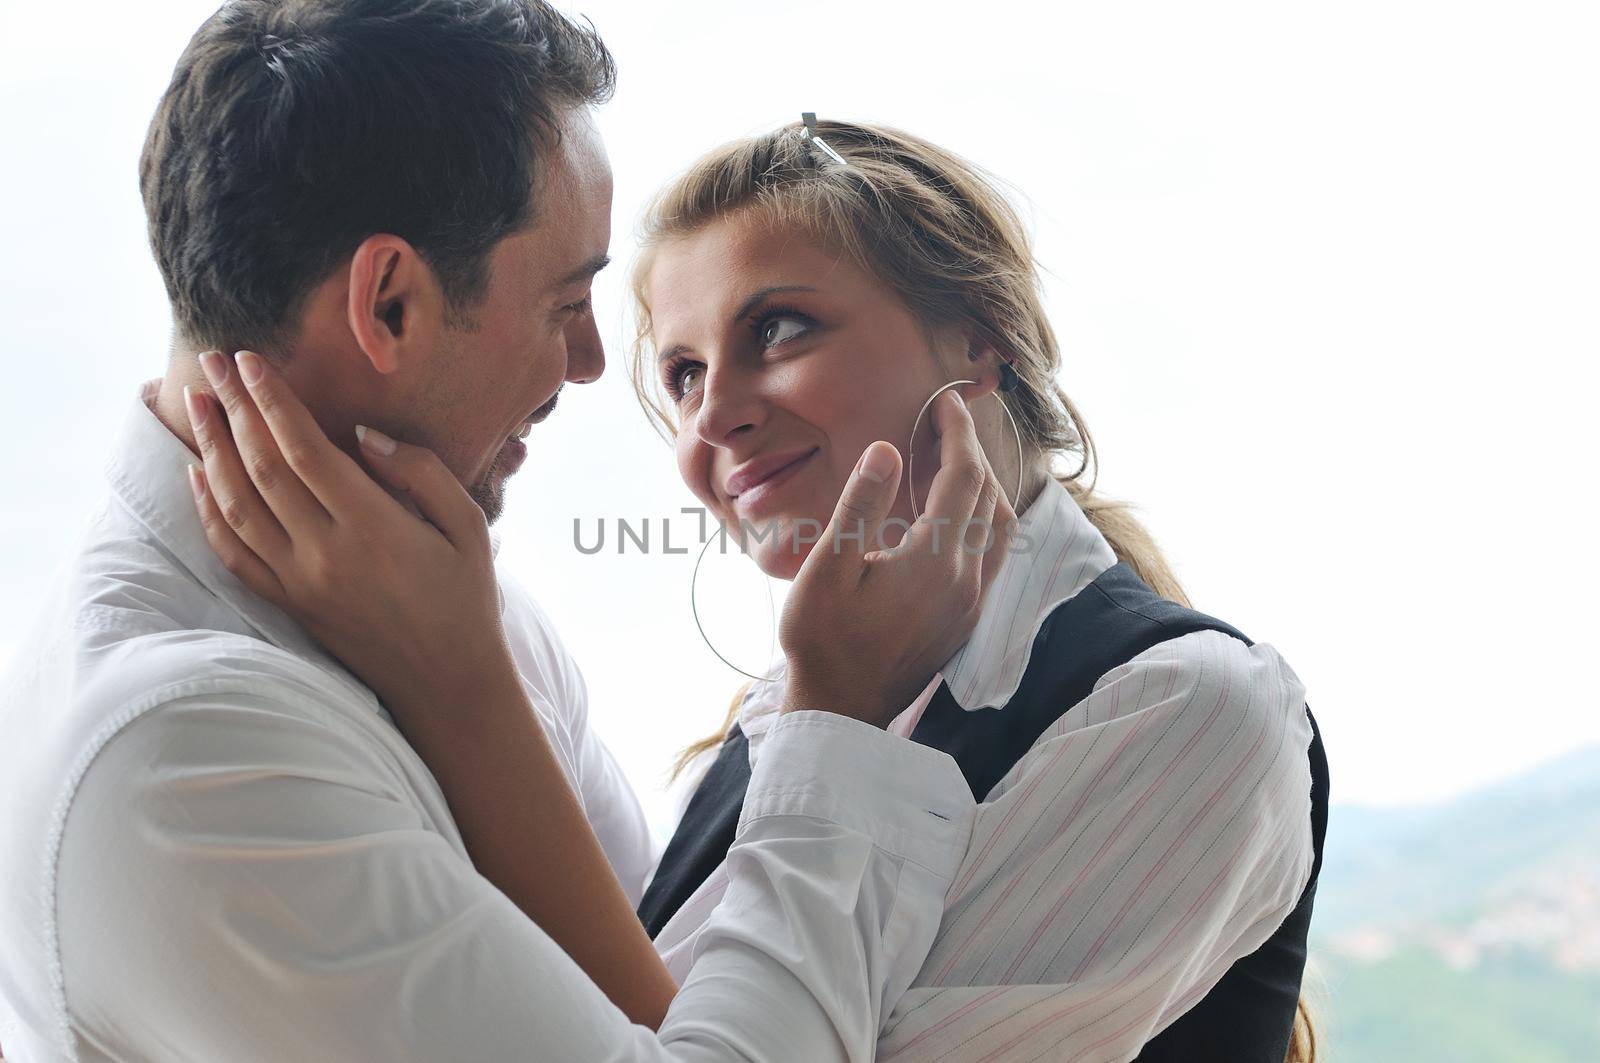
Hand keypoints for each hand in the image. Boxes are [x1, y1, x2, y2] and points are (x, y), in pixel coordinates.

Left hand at [183, 350, 514, 721]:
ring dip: (210, 450)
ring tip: (195, 404)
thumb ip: (421, 472)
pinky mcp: (290, 606)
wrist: (449, 683)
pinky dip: (207, 511)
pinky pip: (233, 554)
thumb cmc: (467, 599)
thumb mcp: (470, 527)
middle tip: (211, 363)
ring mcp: (301, 583)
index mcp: (374, 527)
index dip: (272, 401)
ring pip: (236, 506)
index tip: (249, 362)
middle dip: (232, 409)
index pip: (304, 450)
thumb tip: (363, 433)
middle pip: (261, 468)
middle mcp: (327, 553)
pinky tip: (198, 474)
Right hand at [779, 391, 1015, 725]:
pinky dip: (981, 520)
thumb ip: (861, 504)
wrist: (842, 712)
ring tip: (952, 461)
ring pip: (1000, 529)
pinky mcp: (964, 622)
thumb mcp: (827, 567)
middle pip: (989, 498)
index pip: (964, 478)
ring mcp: (970, 604)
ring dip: (983, 487)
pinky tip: (952, 516)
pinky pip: (991, 556)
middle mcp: (967, 581)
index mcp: (935, 560)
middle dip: (972, 453)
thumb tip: (887, 450)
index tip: (945, 401)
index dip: (957, 433)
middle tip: (945, 422)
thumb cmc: (822, 640)